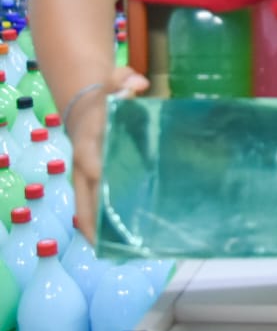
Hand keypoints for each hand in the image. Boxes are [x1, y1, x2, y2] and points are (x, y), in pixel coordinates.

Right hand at [67, 66, 147, 246]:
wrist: (84, 102)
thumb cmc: (104, 94)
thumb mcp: (113, 80)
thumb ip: (125, 80)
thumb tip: (139, 83)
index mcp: (88, 140)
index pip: (90, 160)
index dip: (99, 173)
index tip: (109, 189)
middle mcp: (83, 162)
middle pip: (83, 194)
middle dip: (92, 218)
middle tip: (108, 242)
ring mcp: (85, 173)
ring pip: (85, 204)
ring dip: (95, 227)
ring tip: (112, 250)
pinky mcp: (91, 180)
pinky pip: (92, 203)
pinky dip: (97, 221)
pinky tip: (111, 240)